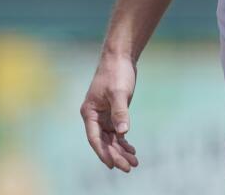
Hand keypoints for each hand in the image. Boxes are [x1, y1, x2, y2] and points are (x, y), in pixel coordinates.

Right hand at [80, 52, 140, 171]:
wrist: (120, 57)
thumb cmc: (116, 73)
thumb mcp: (119, 93)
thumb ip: (120, 112)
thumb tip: (123, 133)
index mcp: (89, 113)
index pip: (95, 139)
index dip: (104, 153)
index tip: (113, 165)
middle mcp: (94, 116)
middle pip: (104, 142)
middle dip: (116, 155)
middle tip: (129, 167)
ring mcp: (103, 115)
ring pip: (111, 139)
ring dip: (121, 150)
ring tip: (134, 163)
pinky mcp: (113, 112)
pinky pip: (116, 132)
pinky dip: (124, 141)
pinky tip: (132, 150)